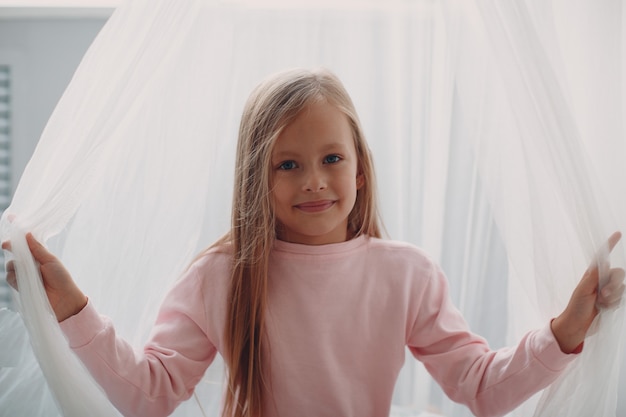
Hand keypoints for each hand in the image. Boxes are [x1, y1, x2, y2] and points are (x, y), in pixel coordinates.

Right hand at [3, 233, 87, 321]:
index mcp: (39, 257)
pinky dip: (14, 279)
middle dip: (13, 254)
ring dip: (14, 268)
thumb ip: (37, 249)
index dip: (15, 243)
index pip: (25, 247)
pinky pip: (10, 279)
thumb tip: (27, 235)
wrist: (64, 299)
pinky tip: (23, 282)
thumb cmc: (61, 278)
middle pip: (15, 256)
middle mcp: (31, 266)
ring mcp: (25, 277)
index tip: (6, 241)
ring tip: (28, 274)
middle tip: (14, 255)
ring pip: (10, 267)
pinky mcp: (21, 287)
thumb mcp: (51, 260)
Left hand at [551, 231, 624, 352]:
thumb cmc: (576, 306)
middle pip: (618, 274)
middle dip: (614, 285)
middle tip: (602, 295)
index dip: (610, 245)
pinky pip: (621, 298)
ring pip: (621, 287)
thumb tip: (604, 263)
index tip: (618, 234)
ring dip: (613, 297)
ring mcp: (607, 291)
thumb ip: (594, 277)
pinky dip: (614, 304)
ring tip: (600, 303)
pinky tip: (604, 308)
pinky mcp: (612, 301)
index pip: (602, 257)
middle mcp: (600, 280)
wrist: (578, 325)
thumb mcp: (583, 290)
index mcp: (592, 274)